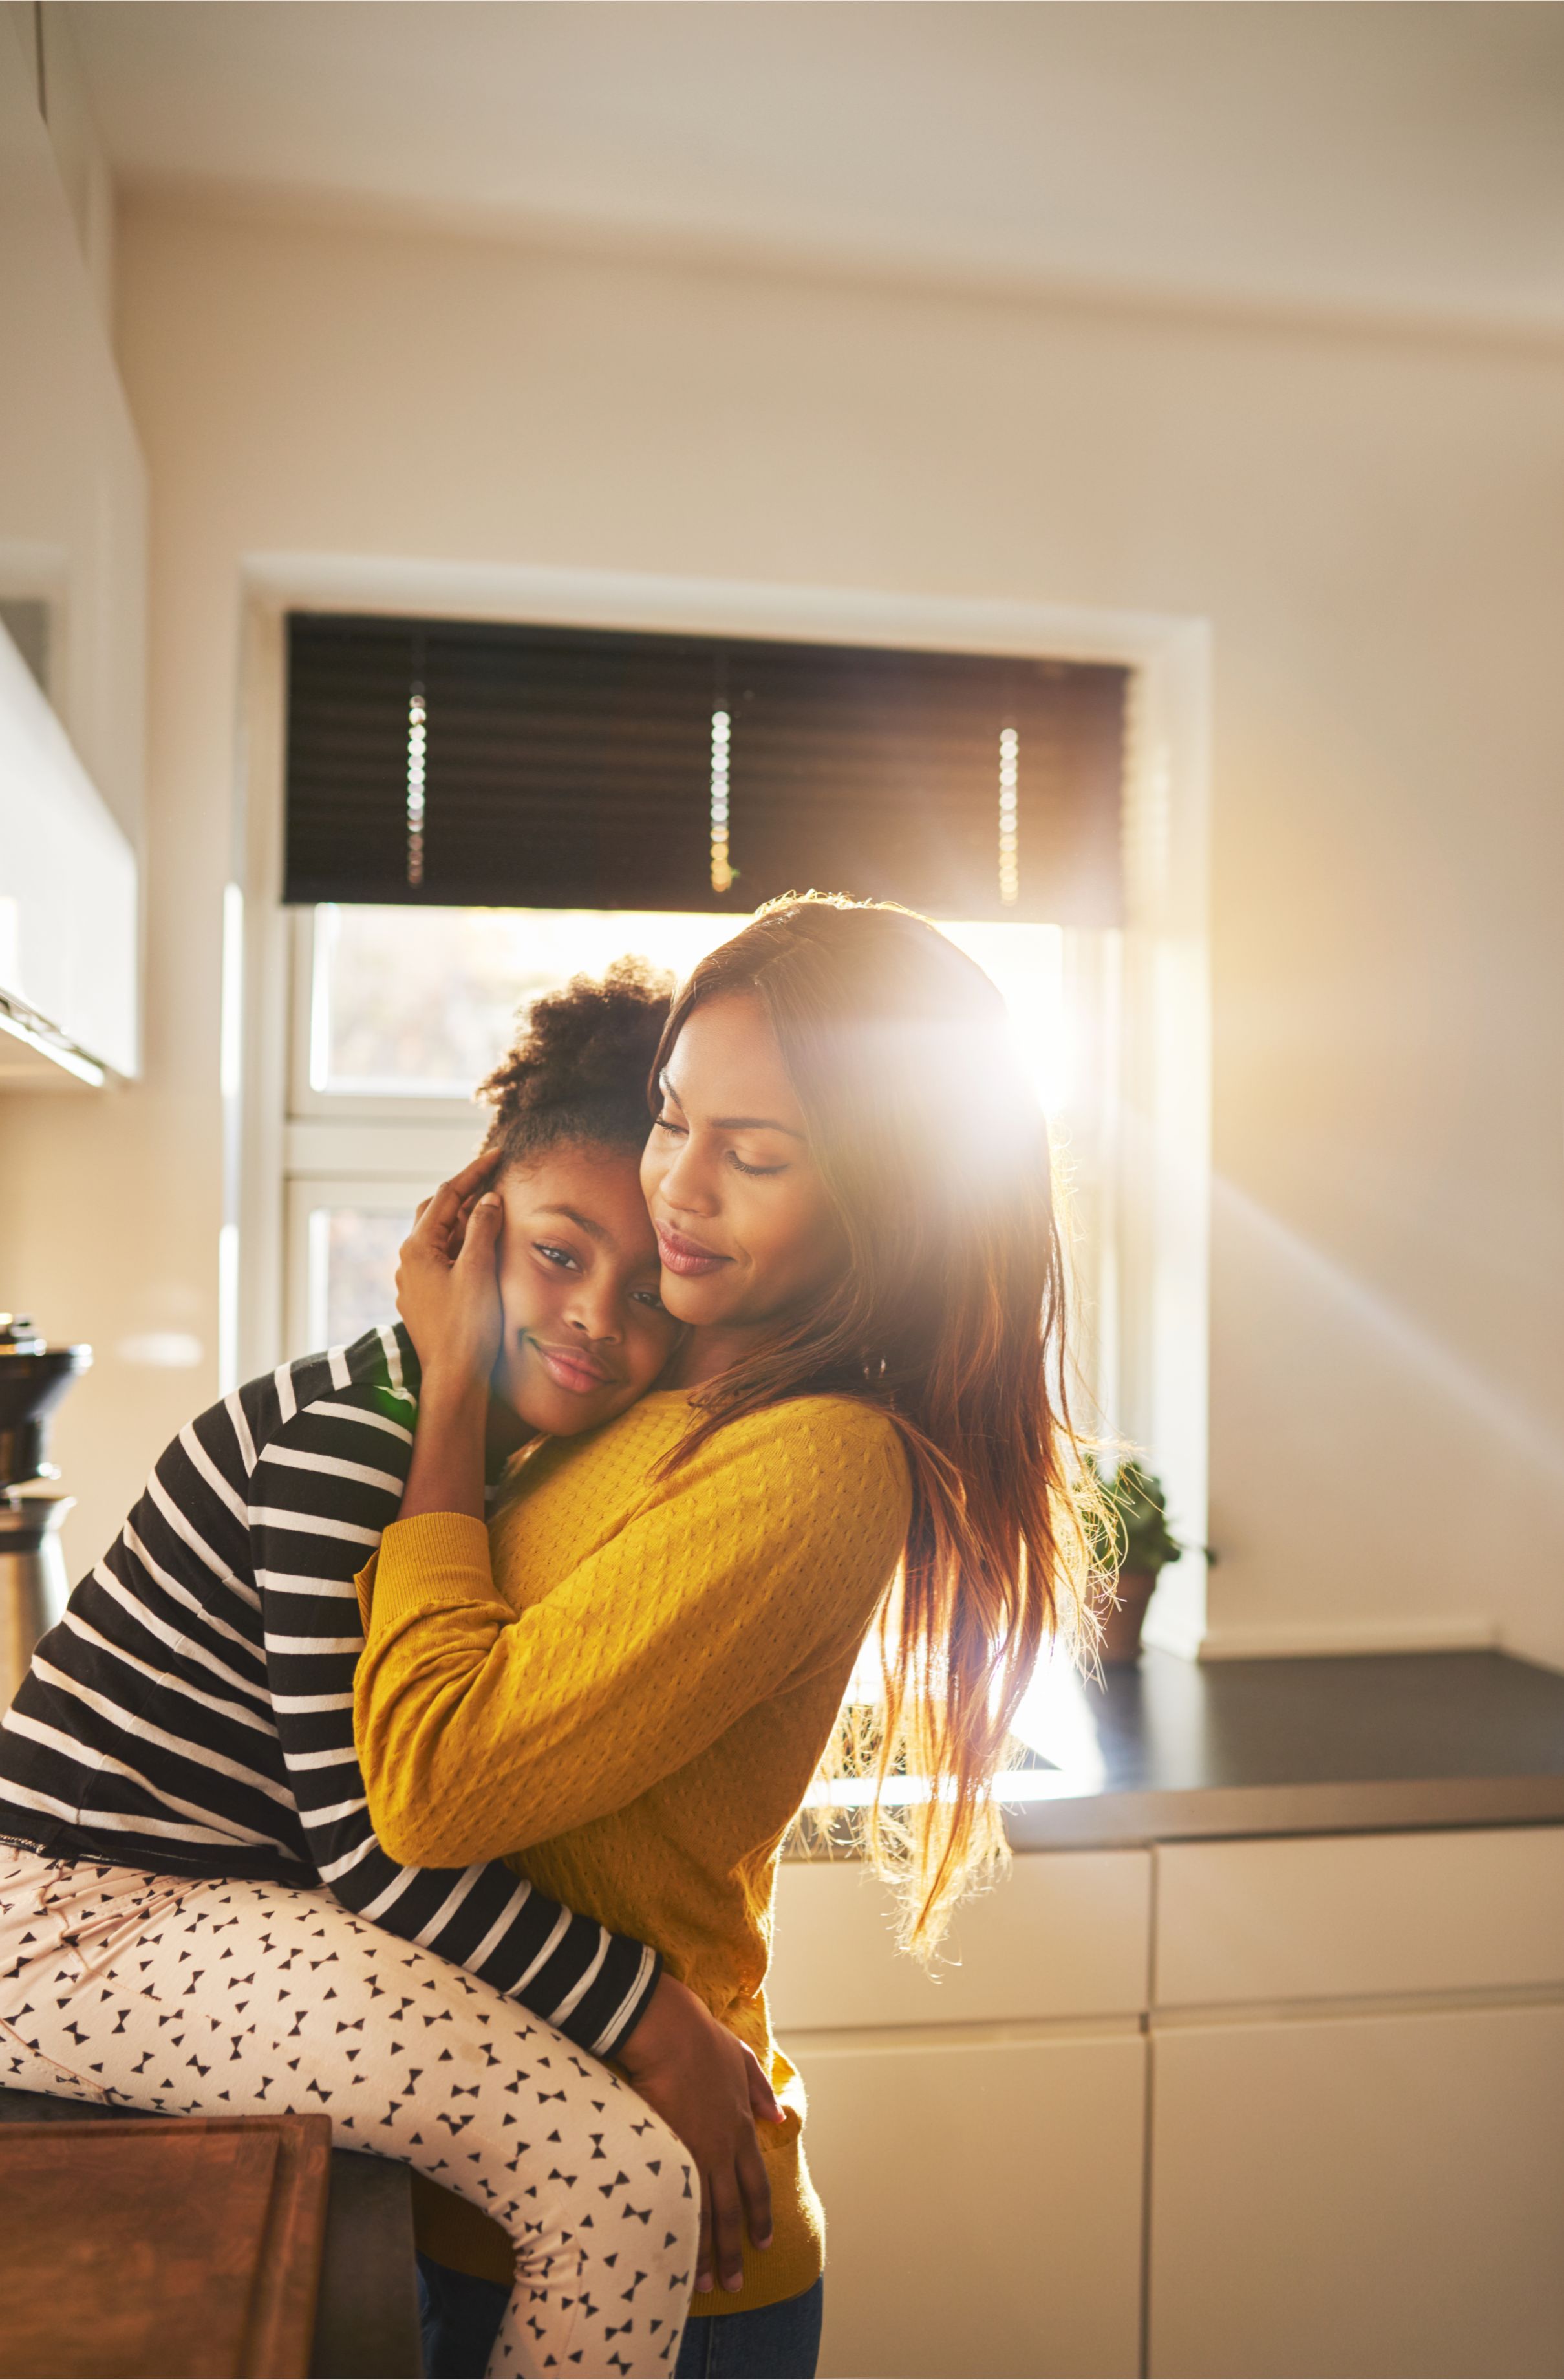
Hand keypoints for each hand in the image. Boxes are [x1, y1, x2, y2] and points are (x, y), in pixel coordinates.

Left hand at [396, 1152, 504, 1393]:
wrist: (454, 1378)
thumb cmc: (468, 1327)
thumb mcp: (480, 1270)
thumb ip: (483, 1228)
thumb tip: (487, 1198)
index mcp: (417, 1249)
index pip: (446, 1196)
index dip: (473, 1173)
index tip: (497, 1155)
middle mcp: (408, 1262)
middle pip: (436, 1212)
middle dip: (464, 1194)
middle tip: (492, 1179)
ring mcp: (413, 1282)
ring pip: (439, 1237)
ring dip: (464, 1221)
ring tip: (492, 1210)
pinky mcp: (423, 1299)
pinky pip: (441, 1259)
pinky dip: (462, 1246)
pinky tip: (482, 1249)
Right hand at [617, 1971, 784, 2295]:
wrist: (669, 2030)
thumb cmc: (701, 2038)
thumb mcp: (742, 2058)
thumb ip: (759, 2089)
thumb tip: (777, 2115)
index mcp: (741, 2126)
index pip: (756, 2184)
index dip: (760, 2216)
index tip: (762, 2244)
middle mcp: (723, 2146)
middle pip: (732, 2210)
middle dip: (734, 2249)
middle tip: (734, 2283)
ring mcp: (694, 2150)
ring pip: (704, 2213)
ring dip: (706, 2251)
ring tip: (705, 2284)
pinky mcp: (667, 2149)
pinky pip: (674, 2199)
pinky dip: (677, 2228)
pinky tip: (673, 2251)